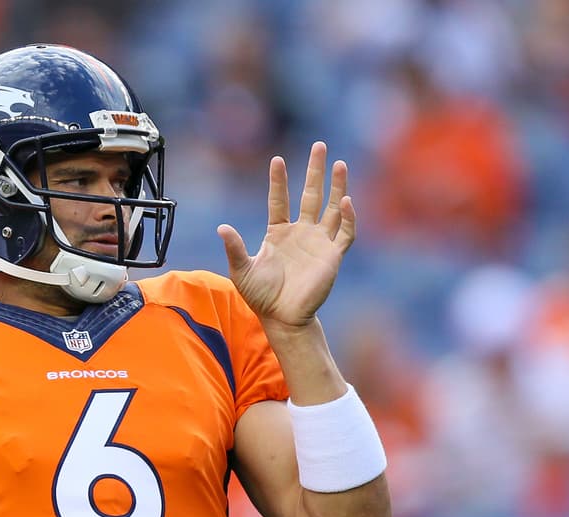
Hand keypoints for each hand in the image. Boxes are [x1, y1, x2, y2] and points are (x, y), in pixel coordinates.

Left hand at [217, 142, 355, 330]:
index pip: (280, 200)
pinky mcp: (332, 255)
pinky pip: (344, 232)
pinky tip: (345, 200)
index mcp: (278, 232)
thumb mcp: (242, 270)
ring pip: (331, 208)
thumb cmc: (261, 296)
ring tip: (339, 163)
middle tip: (319, 146)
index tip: (277, 160)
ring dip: (337, 186)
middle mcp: (301, 232)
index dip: (279, 181)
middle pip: (311, 195)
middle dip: (315, 171)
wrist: (282, 317)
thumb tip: (222, 227)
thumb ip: (234, 248)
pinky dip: (347, 217)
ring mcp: (318, 242)